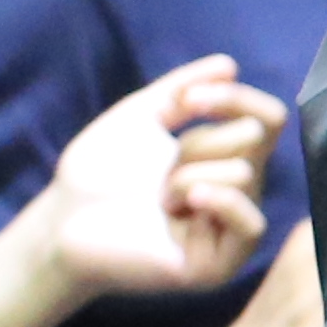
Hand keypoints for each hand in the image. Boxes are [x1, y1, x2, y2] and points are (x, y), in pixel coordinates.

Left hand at [31, 57, 283, 311]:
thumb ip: (180, 89)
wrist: (60, 221)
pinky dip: (218, 202)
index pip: (266, 118)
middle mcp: (236, 189)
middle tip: (160, 173)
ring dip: (186, 177)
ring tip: (158, 201)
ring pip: (243, 175)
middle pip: (252, 140)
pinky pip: (250, 223)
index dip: (235, 100)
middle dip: (196, 144)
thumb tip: (229, 64)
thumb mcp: (137, 118)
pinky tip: (183, 204)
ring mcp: (229, 227)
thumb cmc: (95, 173)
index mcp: (222, 156)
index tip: (187, 101)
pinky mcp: (219, 262)